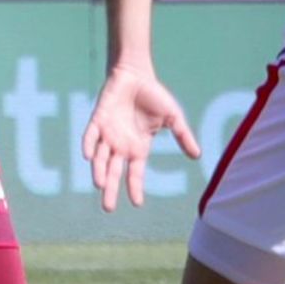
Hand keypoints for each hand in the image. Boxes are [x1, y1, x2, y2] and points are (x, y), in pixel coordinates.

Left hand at [82, 64, 201, 211]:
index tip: (137, 203)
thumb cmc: (154, 96)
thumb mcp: (173, 117)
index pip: (134, 173)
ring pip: (100, 158)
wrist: (136, 74)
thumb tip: (197, 155)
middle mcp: (120, 146)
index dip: (135, 187)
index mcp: (137, 148)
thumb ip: (183, 136)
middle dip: (110, 190)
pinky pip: (91, 135)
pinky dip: (88, 145)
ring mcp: (107, 134)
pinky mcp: (97, 120)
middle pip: (113, 172)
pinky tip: (88, 156)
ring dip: (99, 171)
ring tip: (100, 185)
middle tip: (108, 208)